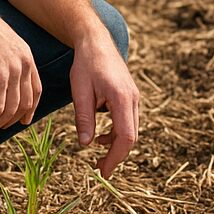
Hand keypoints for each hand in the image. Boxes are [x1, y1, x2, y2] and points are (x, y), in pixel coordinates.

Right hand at [0, 1, 42, 137]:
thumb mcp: (1, 45)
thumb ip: (6, 61)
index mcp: (27, 58)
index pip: (36, 89)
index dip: (31, 108)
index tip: (23, 120)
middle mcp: (25, 66)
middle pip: (25, 103)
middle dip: (11, 120)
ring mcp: (14, 73)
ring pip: (10, 110)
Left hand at [70, 36, 139, 178]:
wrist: (96, 42)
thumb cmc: (86, 64)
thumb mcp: (80, 92)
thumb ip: (84, 118)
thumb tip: (86, 145)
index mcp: (122, 98)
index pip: (125, 137)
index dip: (115, 157)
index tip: (103, 171)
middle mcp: (133, 99)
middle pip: (131, 137)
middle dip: (116, 156)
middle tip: (99, 169)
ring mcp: (134, 98)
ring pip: (130, 130)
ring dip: (116, 145)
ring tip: (97, 156)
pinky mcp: (130, 97)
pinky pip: (127, 121)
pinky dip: (116, 133)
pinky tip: (100, 136)